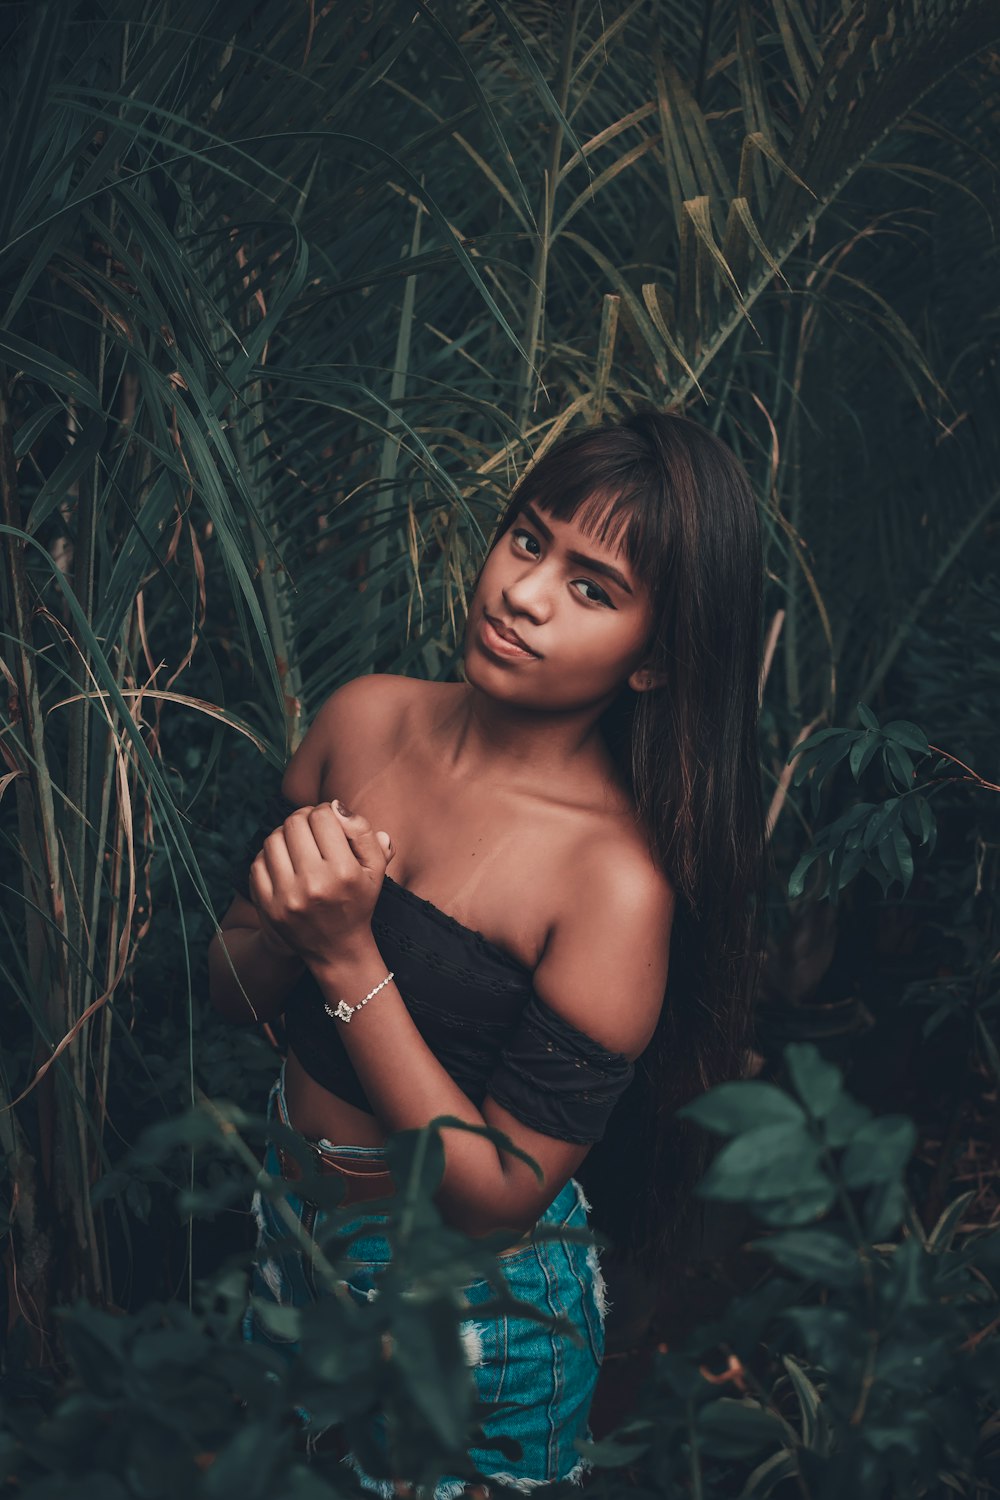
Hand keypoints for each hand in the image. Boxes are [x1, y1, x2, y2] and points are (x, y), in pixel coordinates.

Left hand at [248, 801, 394, 968]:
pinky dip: (269, 856)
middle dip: (303, 818)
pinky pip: (258, 863)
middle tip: (311, 828)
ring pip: (273, 839)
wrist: (338, 949)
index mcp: (344, 872)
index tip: (329, 822)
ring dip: (285, 835)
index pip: (322, 816)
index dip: (325, 811)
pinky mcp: (270, 906)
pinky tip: (284, 861)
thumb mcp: (376, 869)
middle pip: (294, 823)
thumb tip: (335, 806)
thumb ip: (363, 832)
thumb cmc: (358, 901)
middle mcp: (314, 884)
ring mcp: (288, 897)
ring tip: (297, 843)